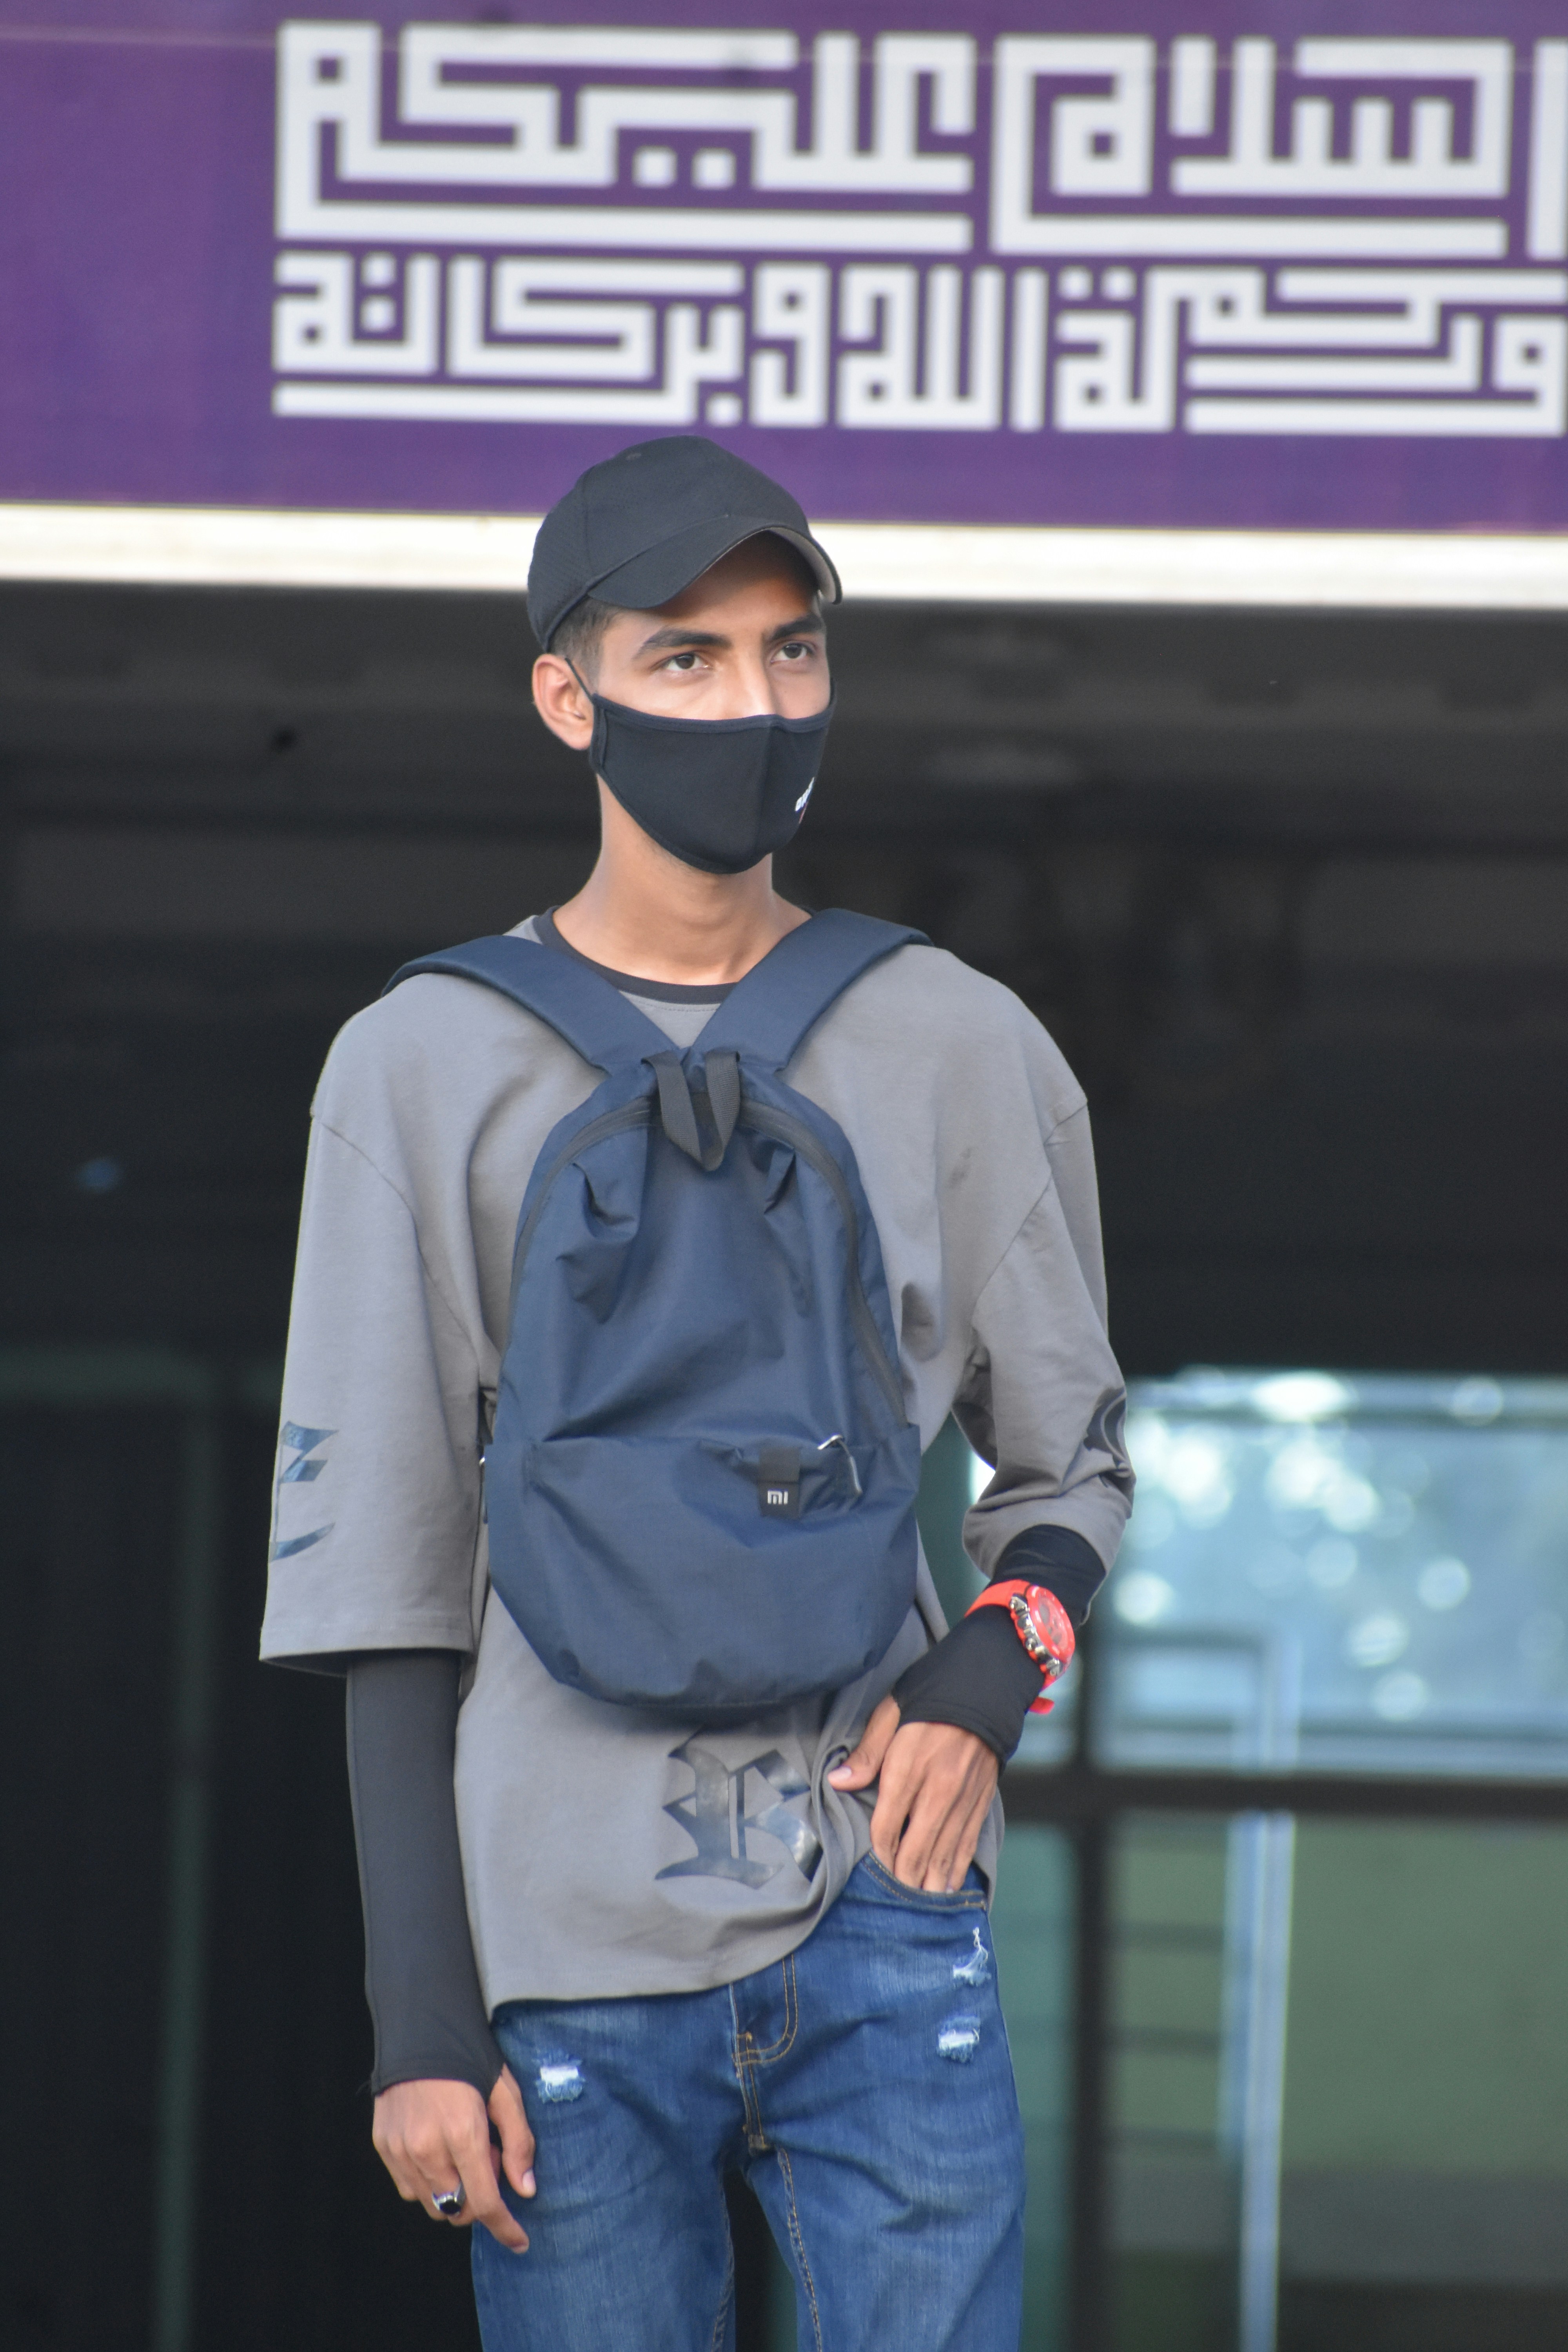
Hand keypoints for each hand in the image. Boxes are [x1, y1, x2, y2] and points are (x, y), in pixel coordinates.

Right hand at [372, 2066, 535, 2251]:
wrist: (420, 2029)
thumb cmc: (469, 2059)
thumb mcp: (506, 2093)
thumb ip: (519, 2142)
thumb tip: (525, 2188)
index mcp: (463, 2134)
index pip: (485, 2201)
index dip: (505, 2227)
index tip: (520, 2241)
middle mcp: (428, 2149)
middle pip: (458, 2209)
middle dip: (480, 2197)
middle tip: (488, 2156)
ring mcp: (401, 2150)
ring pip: (433, 2204)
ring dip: (454, 2191)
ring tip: (461, 2150)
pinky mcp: (384, 2147)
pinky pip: (409, 2188)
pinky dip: (429, 2182)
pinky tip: (438, 2149)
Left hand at [827, 1697, 998, 1892]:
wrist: (986, 1685)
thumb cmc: (931, 1696)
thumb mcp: (890, 1714)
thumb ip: (866, 1754)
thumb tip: (838, 1782)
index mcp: (908, 1769)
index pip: (887, 1827)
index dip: (877, 1856)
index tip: (870, 1874)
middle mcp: (937, 1790)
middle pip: (916, 1850)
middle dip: (903, 1881)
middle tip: (893, 1909)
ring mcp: (963, 1799)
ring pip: (944, 1854)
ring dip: (930, 1884)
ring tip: (919, 1910)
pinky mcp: (981, 1800)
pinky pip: (968, 1844)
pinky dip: (957, 1869)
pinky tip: (948, 1888)